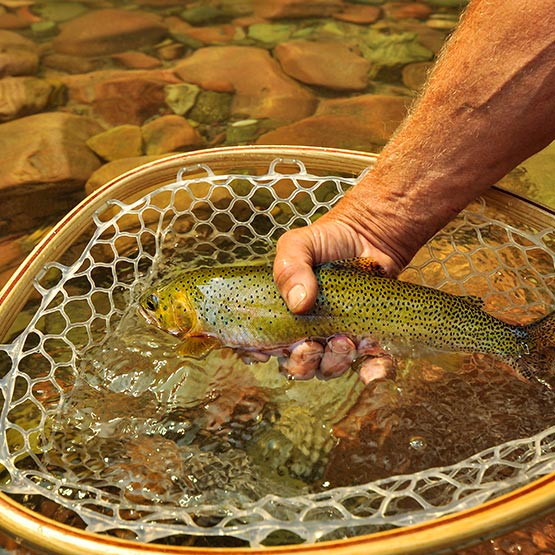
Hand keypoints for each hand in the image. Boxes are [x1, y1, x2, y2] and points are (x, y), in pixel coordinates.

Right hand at [272, 183, 413, 381]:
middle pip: (296, 365)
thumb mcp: (299, 245)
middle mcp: (307, 332)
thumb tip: (298, 304)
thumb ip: (289, 267)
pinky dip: (372, 372)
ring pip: (329, 368)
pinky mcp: (367, 339)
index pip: (261, 346)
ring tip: (343, 341)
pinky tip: (372, 370)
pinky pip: (369, 366)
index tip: (264, 352)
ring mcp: (337, 338)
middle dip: (301, 362)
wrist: (370, 235)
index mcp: (283, 315)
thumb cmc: (329, 240)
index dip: (258, 355)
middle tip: (311, 344)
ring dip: (333, 363)